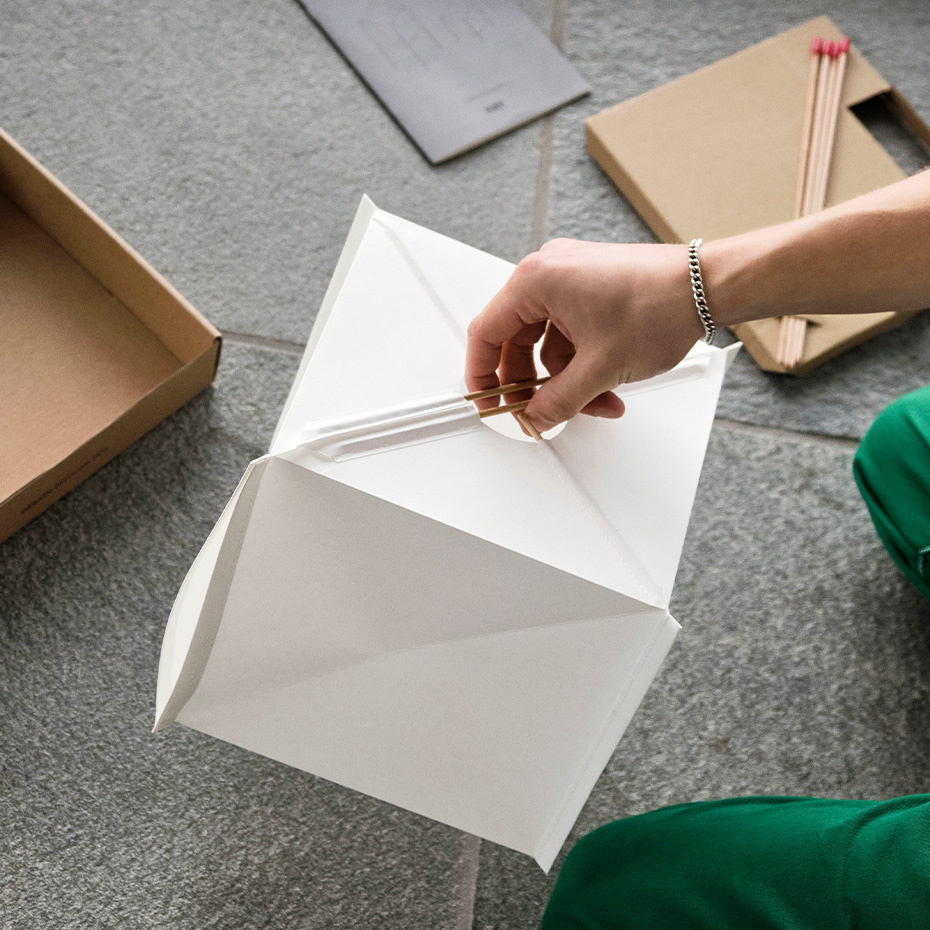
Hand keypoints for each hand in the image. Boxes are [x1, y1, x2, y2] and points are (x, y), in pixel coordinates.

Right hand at [465, 238, 704, 431]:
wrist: (708, 286)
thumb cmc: (659, 305)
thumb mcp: (599, 368)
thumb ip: (558, 400)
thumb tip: (536, 417)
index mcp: (536, 280)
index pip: (486, 333)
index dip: (482, 375)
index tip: (488, 401)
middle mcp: (549, 272)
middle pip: (518, 341)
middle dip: (536, 384)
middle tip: (540, 412)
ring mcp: (572, 277)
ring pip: (550, 342)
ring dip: (568, 379)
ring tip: (596, 402)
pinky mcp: (593, 287)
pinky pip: (572, 332)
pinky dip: (584, 362)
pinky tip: (606, 385)